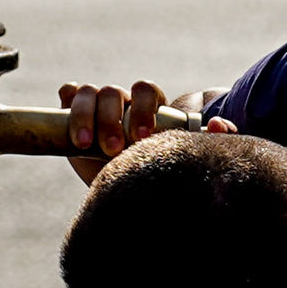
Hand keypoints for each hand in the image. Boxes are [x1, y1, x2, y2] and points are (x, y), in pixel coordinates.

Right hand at [57, 81, 236, 184]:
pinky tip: (69, 128)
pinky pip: (68, 92)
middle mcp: (122, 103)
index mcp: (149, 108)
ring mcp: (96, 106)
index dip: (142, 109)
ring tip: (85, 145)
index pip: (145, 91)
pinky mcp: (71, 113)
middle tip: (113, 149)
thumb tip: (219, 125)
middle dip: (111, 119)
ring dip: (85, 116)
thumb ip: (208, 141)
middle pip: (113, 92)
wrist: (123, 196)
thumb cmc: (155, 176)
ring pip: (88, 93)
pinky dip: (67, 104)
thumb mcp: (178, 161)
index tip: (142, 138)